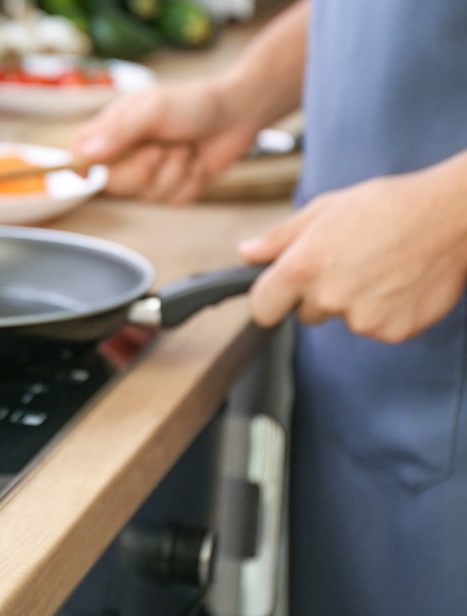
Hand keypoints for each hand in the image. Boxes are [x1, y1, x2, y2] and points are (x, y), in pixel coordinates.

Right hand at [69, 79, 261, 204]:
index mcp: (116, 129)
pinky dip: (190, 183)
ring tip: (187, 149)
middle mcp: (130, 152)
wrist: (240, 111)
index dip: (81, 165)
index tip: (89, 172)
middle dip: (142, 171)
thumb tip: (83, 154)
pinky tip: (198, 162)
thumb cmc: (195, 102)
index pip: (81, 153)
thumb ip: (117, 133)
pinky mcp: (176, 185)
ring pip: (146, 195)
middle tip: (159, 150)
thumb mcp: (152, 110)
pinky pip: (172, 201)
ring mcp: (153, 171)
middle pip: (114, 184)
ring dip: (173, 173)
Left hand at [239, 160, 466, 342]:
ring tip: (381, 267)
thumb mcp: (325, 210)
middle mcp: (328, 297)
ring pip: (344, 320)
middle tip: (350, 263)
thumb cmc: (389, 206)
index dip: (270, 300)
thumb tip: (246, 253)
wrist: (452, 217)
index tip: (279, 295)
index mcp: (303, 267)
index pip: (262, 307)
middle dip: (319, 294)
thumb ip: (280, 238)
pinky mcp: (393, 331)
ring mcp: (362, 318)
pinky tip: (400, 283)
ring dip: (356, 302)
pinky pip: (377, 328)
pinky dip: (386, 312)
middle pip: (305, 314)